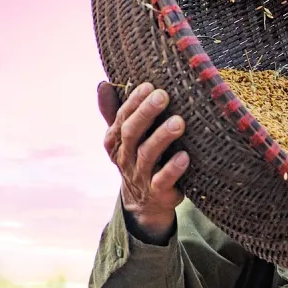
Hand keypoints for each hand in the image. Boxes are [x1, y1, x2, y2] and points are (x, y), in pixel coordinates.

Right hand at [98, 81, 187, 242]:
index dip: (133, 102)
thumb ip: (115, 112)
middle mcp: (125, 157)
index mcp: (116, 142)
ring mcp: (140, 176)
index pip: (121, 118)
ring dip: (162, 137)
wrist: (146, 203)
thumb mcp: (125, 137)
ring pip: (147, 155)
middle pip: (131, 133)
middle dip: (146, 113)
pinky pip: (163, 180)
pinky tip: (184, 156)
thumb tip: (103, 84)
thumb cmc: (139, 158)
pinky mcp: (158, 192)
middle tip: (163, 95)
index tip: (148, 85)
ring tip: (178, 122)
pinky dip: (173, 169)